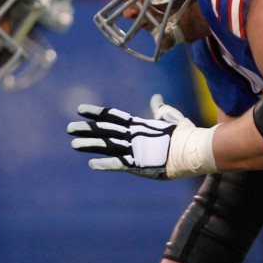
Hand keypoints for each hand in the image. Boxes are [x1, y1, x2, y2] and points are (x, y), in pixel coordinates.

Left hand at [67, 95, 215, 178]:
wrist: (193, 149)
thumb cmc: (184, 134)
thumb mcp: (170, 117)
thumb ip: (160, 109)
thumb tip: (156, 97)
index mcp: (139, 124)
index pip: (113, 116)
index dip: (96, 113)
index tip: (80, 109)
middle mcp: (133, 135)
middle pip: (105, 130)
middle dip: (87, 129)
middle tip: (69, 128)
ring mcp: (134, 149)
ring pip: (106, 145)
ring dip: (89, 144)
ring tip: (74, 144)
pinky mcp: (138, 164)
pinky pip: (118, 163)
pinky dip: (104, 164)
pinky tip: (91, 164)